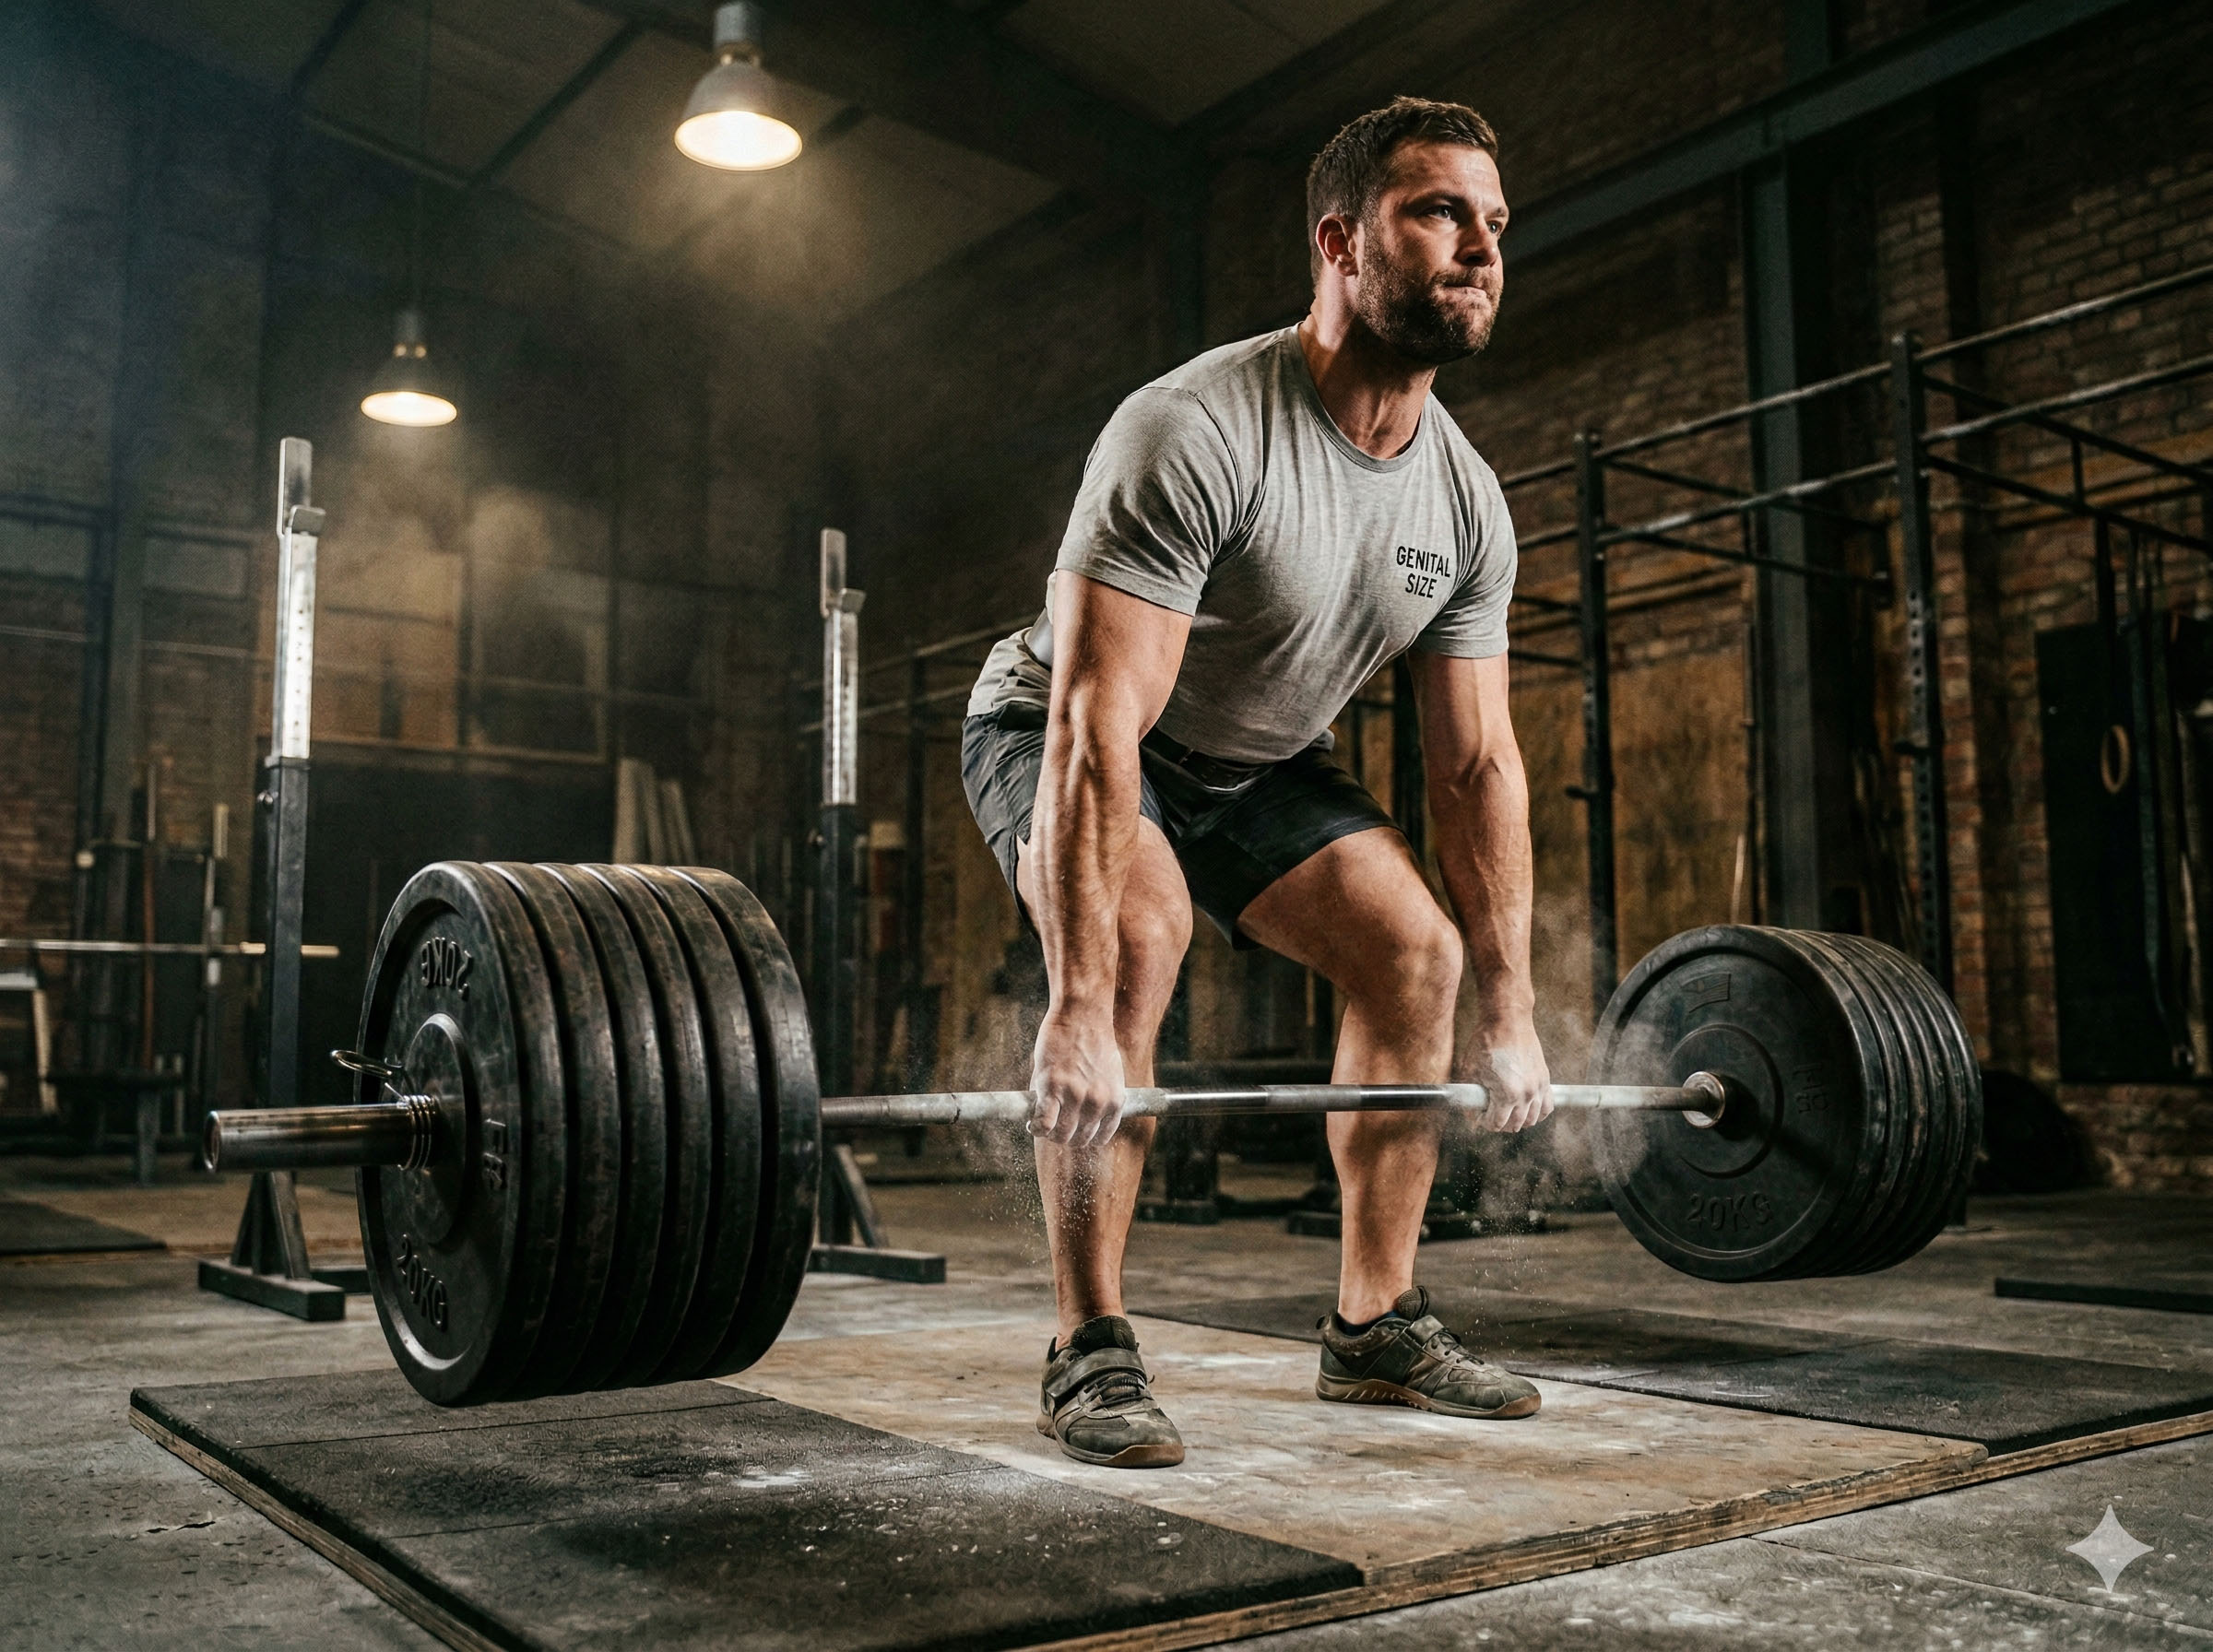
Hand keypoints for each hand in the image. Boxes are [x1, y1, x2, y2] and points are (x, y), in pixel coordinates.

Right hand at [1029, 1006, 1125, 1147]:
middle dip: (1064, 1136)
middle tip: (1053, 1126)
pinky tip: (1032, 1123)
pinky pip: (1044, 1123)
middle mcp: (1098, 1103)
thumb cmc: (1092, 1039)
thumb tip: (1077, 1115)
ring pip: (1061, 1135)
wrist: (1083, 1014)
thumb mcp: (1107, 1074)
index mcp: (1115, 1101)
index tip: (1072, 1130)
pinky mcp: (1053, 1088)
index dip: (1083, 1136)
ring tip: (1040, 1124)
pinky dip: (1036, 1127)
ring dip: (1049, 1134)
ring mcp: (1075, 1097)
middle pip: (1079, 1139)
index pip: (1100, 1137)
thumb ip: (1095, 1097)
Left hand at [1465, 1016, 1552, 1132]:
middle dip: (1500, 1123)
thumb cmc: (1486, 1042)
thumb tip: (1470, 1111)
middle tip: (1489, 1114)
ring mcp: (1539, 1087)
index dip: (1483, 1122)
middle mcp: (1526, 1094)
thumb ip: (1469, 1095)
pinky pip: (1547, 1107)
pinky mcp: (1545, 1079)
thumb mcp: (1470, 1070)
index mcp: (1507, 1094)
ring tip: (1506, 1112)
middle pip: (1515, 1125)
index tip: (1478, 1115)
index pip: (1496, 1123)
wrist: (1508, 1020)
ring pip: (1532, 1119)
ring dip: (1518, 1120)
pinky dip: (1538, 1113)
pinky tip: (1527, 1109)